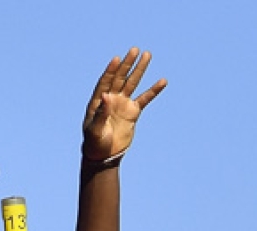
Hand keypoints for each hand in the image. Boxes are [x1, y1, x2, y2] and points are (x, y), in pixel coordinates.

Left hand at [81, 48, 165, 162]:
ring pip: (132, 83)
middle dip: (127, 64)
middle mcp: (111, 99)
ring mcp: (122, 103)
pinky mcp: (133, 112)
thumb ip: (101, 113)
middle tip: (135, 50)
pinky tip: (162, 81)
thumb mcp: (95, 129)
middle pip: (120, 78)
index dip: (111, 70)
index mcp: (98, 101)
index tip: (117, 59)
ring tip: (147, 55)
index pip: (105, 82)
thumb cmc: (94, 142)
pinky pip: (145, 98)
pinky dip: (153, 90)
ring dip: (139, 70)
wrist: (104, 155)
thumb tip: (106, 96)